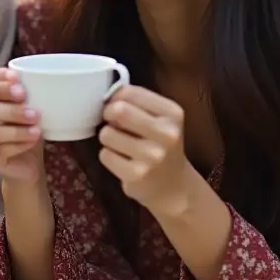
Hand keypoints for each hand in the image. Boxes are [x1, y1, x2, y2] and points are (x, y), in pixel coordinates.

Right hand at [0, 68, 44, 181]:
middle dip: (3, 100)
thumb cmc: (25, 125)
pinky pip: (0, 151)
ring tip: (36, 126)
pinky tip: (33, 140)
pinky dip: (19, 144)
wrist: (28, 159)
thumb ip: (27, 93)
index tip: (16, 78)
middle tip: (24, 97)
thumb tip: (41, 81)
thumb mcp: (28, 105)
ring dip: (15, 128)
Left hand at [97, 86, 191, 215]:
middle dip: (108, 113)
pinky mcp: (136, 175)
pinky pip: (105, 155)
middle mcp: (166, 134)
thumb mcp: (161, 119)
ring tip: (121, 144)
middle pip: (119, 110)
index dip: (116, 96)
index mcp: (172, 113)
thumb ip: (138, 103)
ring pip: (107, 134)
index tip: (117, 104)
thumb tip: (108, 94)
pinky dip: (109, 156)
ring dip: (108, 137)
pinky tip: (123, 161)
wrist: (175, 187)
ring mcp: (152, 156)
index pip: (131, 92)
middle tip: (112, 121)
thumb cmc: (161, 145)